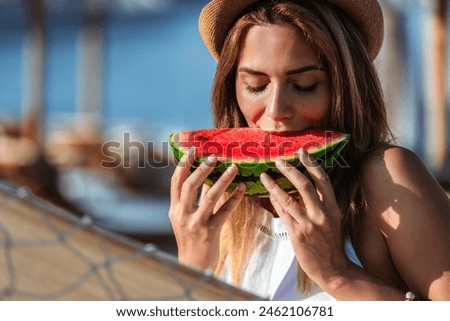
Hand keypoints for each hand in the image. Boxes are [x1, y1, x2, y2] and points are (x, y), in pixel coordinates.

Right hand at [169, 147, 245, 269]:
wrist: (193, 266)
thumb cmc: (191, 239)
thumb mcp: (185, 218)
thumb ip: (193, 198)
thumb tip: (205, 175)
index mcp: (174, 209)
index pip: (176, 182)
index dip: (183, 164)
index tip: (193, 150)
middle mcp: (182, 214)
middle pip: (190, 186)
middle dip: (203, 169)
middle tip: (215, 157)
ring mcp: (196, 224)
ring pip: (210, 197)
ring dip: (223, 180)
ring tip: (233, 168)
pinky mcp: (210, 232)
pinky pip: (225, 212)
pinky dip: (234, 199)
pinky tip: (243, 189)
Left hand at [259, 148, 350, 283]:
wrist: (334, 269)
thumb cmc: (331, 242)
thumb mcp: (333, 219)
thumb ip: (321, 202)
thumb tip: (302, 185)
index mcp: (333, 207)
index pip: (322, 179)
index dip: (311, 163)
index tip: (301, 151)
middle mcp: (322, 213)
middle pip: (304, 184)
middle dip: (289, 170)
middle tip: (278, 160)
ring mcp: (308, 224)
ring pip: (287, 199)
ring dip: (273, 185)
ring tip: (264, 175)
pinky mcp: (297, 234)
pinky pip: (282, 213)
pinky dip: (275, 201)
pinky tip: (268, 194)